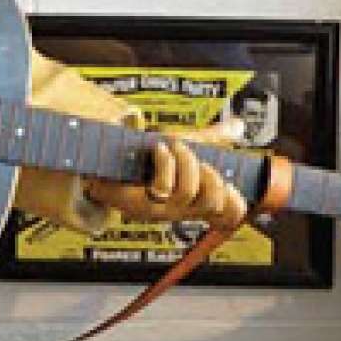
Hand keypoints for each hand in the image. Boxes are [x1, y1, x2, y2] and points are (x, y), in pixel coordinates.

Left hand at [84, 140, 246, 232]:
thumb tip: (239, 125)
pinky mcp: (136, 204)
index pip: (228, 214)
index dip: (235, 202)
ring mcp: (158, 210)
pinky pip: (161, 188)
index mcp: (193, 201)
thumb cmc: (144, 159)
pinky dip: (165, 162)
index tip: (227, 180)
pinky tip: (158, 148)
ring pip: (187, 192)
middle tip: (189, 152)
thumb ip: (211, 138)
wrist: (101, 163)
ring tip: (171, 146)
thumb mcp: (182, 146)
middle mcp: (178, 211)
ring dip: (183, 162)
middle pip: (211, 201)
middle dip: (206, 171)